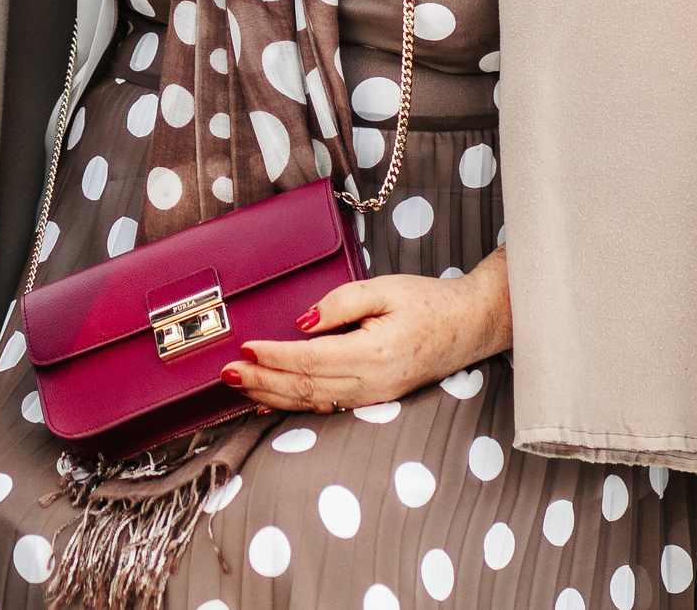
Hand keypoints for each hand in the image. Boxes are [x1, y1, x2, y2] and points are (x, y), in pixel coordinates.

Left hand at [220, 251, 512, 412]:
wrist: (470, 327)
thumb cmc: (428, 303)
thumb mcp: (384, 289)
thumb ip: (340, 303)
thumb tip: (302, 321)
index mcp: (375, 352)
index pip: (311, 359)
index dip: (274, 357)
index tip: (244, 349)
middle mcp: (373, 382)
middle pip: (306, 386)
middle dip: (262, 381)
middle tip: (226, 374)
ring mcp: (374, 395)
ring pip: (312, 401)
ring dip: (272, 396)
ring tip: (238, 387)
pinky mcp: (374, 398)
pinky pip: (327, 406)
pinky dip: (294, 405)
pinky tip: (269, 402)